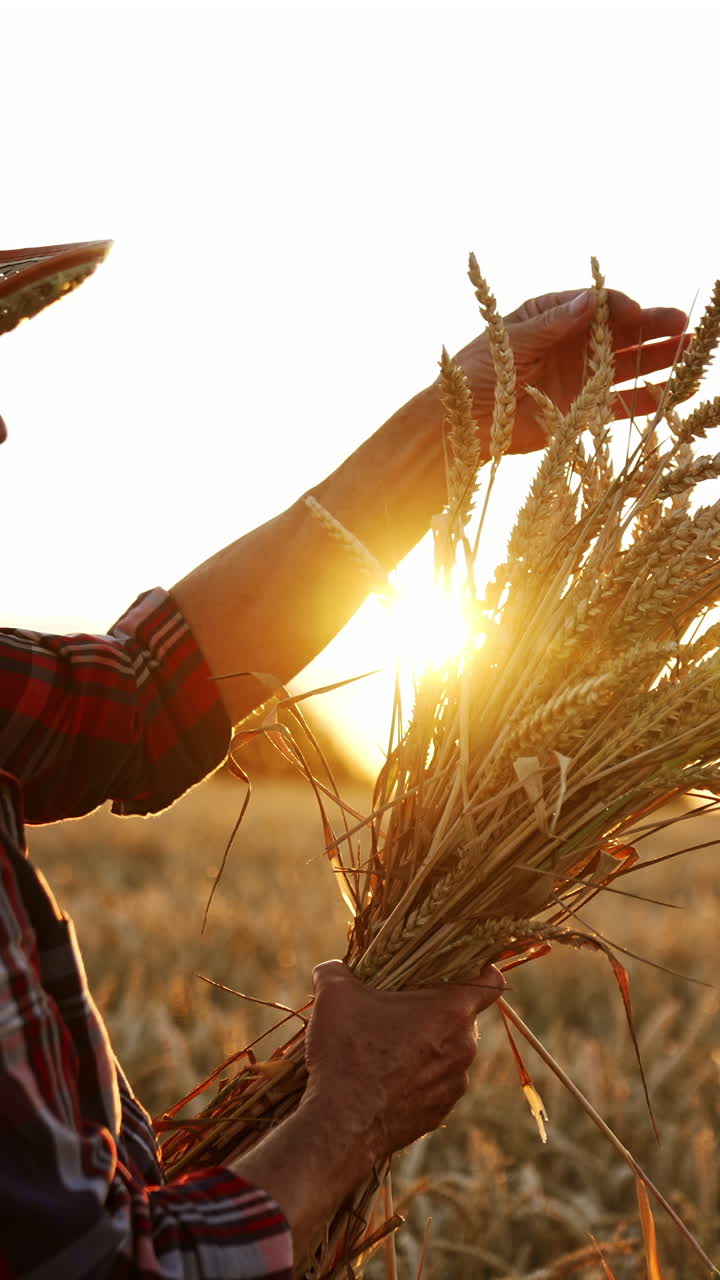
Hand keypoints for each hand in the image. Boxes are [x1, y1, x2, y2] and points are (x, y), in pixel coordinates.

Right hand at [304, 960, 504, 1161]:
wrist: (340, 1126)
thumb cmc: (346, 1052)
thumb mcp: (334, 994)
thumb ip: (338, 970)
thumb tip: (332, 967)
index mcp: (451, 1012)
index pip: (490, 981)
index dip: (479, 969)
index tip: (458, 967)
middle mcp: (464, 1048)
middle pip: (461, 1016)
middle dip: (434, 1008)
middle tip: (398, 1006)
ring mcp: (454, 1084)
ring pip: (448, 1051)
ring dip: (425, 1044)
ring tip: (385, 1045)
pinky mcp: (439, 1113)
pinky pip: (435, 1083)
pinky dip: (417, 1076)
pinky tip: (384, 1077)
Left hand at [453, 288, 688, 453]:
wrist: (462, 424)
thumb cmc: (477, 372)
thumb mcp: (509, 342)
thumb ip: (550, 324)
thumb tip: (591, 300)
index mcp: (552, 315)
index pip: (595, 304)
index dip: (617, 306)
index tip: (634, 310)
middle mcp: (572, 343)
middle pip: (620, 332)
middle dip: (651, 327)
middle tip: (681, 324)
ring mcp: (580, 376)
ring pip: (627, 365)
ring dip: (657, 359)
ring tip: (688, 353)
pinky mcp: (582, 410)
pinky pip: (618, 403)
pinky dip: (644, 400)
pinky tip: (670, 394)